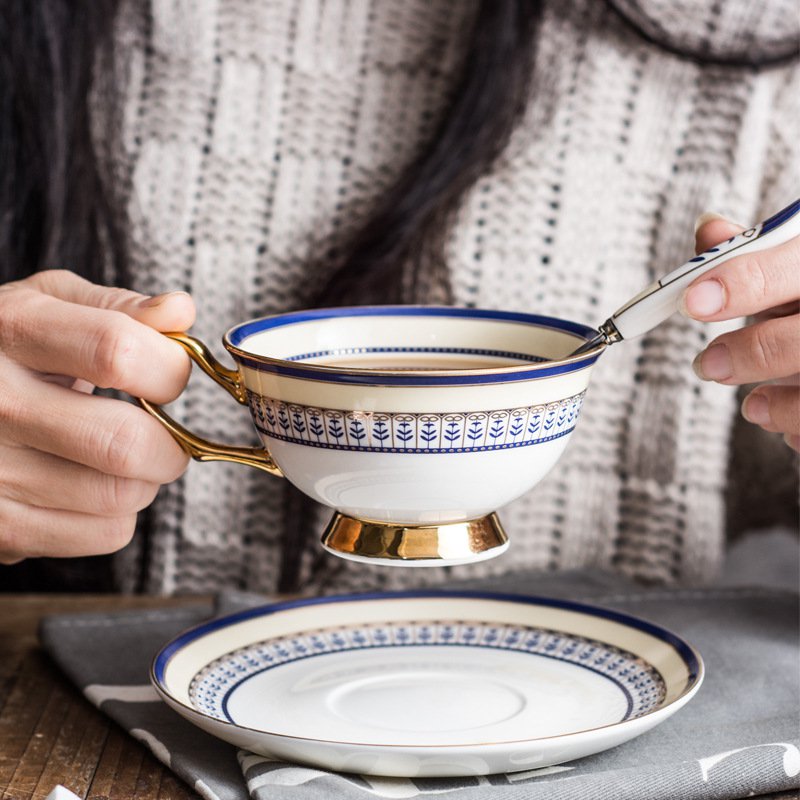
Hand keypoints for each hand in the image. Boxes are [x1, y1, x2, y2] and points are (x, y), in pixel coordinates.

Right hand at [0, 270, 194, 562]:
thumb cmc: (5, 350)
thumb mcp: (48, 305)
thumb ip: (119, 309)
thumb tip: (180, 310)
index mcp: (13, 331)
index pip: (119, 352)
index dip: (169, 370)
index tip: (170, 377)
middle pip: (125, 443)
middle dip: (171, 443)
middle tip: (163, 434)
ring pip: (121, 495)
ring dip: (144, 480)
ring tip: (120, 457)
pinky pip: (105, 533)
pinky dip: (118, 514)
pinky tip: (91, 486)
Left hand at [683, 213, 799, 451]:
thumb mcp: (799, 264)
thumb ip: (756, 253)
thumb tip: (709, 229)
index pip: (793, 264)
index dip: (741, 282)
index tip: (693, 302)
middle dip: (751, 353)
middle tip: (707, 365)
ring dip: (785, 406)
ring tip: (753, 407)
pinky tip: (790, 430)